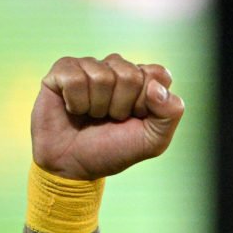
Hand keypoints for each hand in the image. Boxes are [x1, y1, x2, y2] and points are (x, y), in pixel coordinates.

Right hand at [31, 54, 184, 179]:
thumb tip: (156, 87)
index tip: (138, 117)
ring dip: (98, 106)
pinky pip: (75, 78)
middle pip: (130, 74)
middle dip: (121, 106)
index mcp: (144, 80)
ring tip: (93, 116)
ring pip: (102, 76)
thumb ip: (170, 113)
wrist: (74, 166)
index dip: (148, 102)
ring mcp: (90, 66)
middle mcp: (117, 68)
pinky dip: (76, 102)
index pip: (158, 74)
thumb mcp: (153, 140)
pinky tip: (74, 109)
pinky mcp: (62, 70)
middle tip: (112, 119)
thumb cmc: (114, 150)